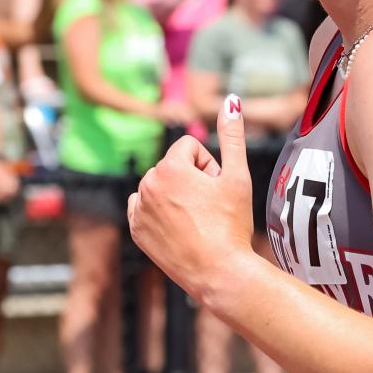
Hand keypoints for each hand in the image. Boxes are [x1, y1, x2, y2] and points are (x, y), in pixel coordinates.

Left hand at [128, 96, 254, 301]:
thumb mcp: (237, 176)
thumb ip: (232, 135)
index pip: (190, 148)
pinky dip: (161, 213)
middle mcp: (147, 184)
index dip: (210, 167)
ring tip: (197, 220)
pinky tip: (180, 228)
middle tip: (210, 208)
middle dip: (193, 180)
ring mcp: (138, 209)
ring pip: (161, 186)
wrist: (219, 272)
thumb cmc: (231, 225)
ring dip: (178, 195)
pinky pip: (146, 208)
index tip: (217, 190)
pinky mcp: (136, 231)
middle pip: (175, 166)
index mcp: (169, 168)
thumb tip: (231, 100)